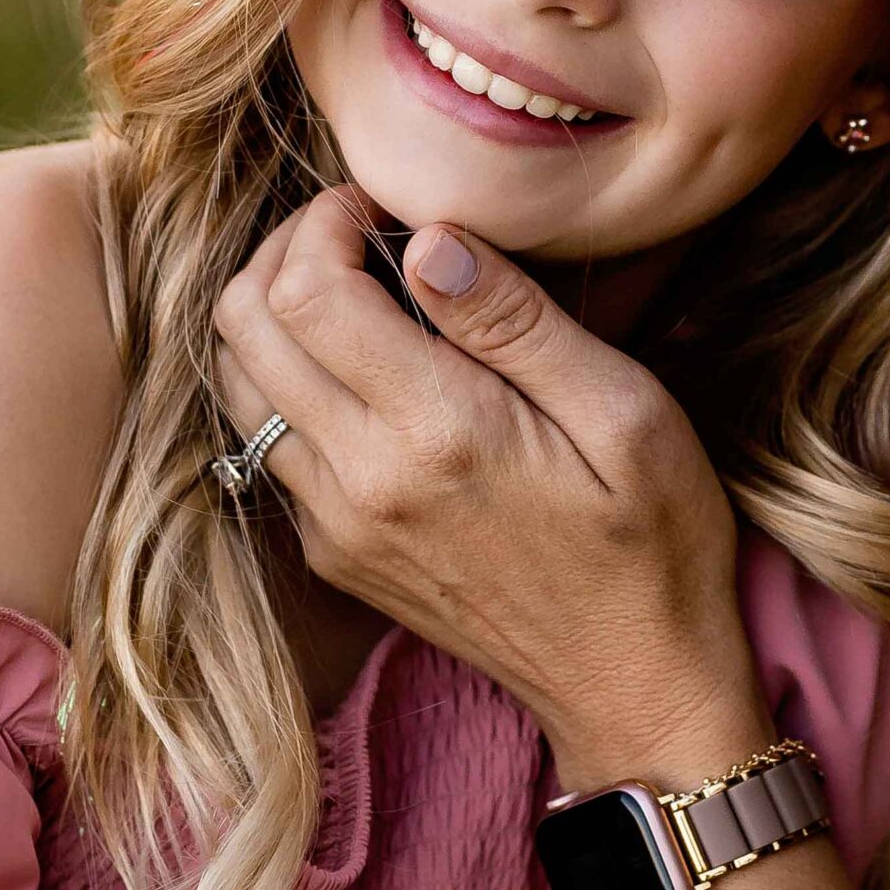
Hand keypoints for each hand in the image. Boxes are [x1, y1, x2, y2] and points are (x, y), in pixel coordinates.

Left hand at [212, 191, 769, 785]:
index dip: (323, 221)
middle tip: (354, 232)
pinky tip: (362, 368)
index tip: (377, 204)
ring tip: (350, 290)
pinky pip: (267, 443)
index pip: (306, 292)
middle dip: (283, 253)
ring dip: (271, 316)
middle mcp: (360, 483)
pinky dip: (287, 382)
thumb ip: (516, 321)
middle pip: (242, 328)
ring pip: (236, 386)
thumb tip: (426, 239)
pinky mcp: (332, 556)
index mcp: (436, 433)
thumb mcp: (627, 412)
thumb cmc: (654, 544)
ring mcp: (334, 527)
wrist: (634, 686)